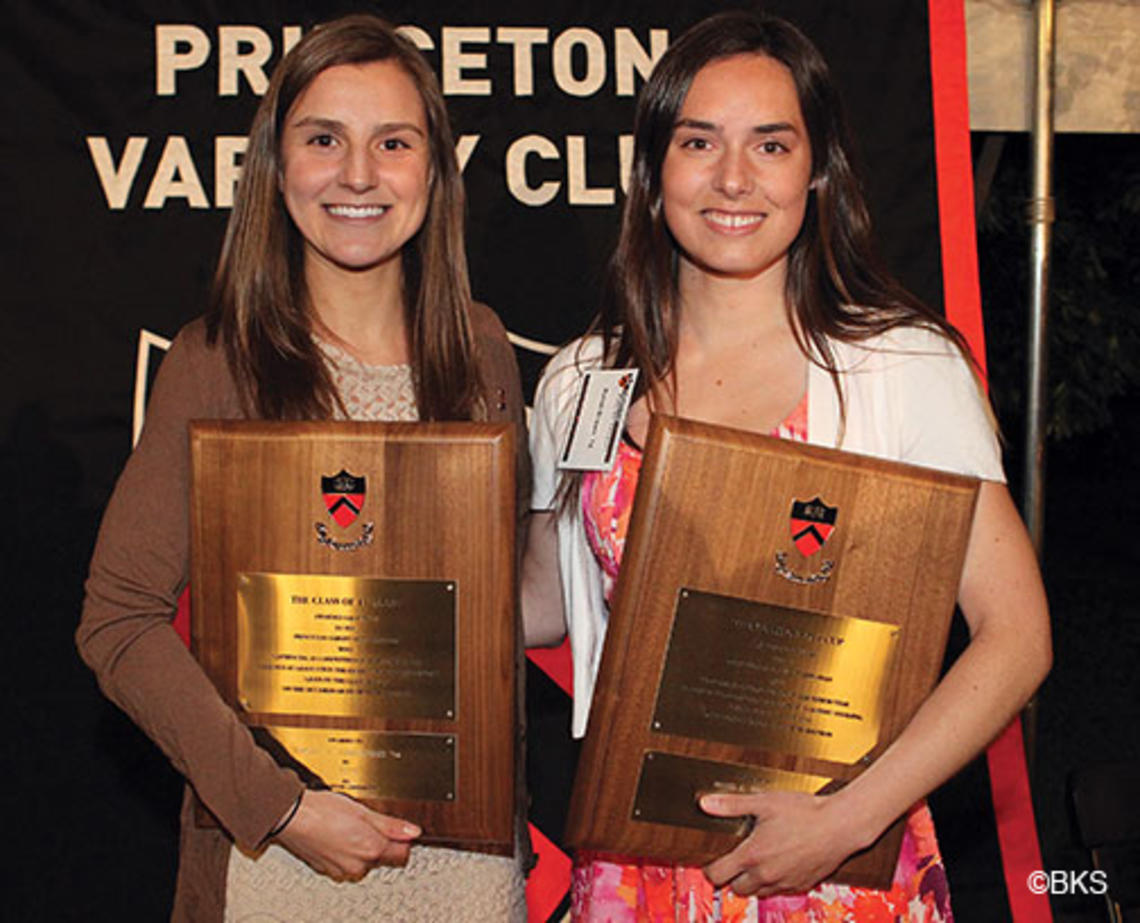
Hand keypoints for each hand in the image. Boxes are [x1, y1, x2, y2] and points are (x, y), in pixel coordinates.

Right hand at [273, 789, 420, 880]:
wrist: (292, 817)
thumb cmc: (322, 810)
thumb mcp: (363, 811)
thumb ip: (391, 825)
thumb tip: (412, 831)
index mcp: (371, 850)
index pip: (402, 854)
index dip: (402, 839)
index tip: (397, 828)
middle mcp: (358, 866)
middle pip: (383, 858)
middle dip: (381, 842)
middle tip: (368, 822)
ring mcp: (342, 870)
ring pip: (364, 862)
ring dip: (363, 848)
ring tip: (350, 826)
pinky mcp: (328, 870)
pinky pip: (346, 863)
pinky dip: (346, 851)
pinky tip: (338, 835)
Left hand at [699, 791, 862, 896]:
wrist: (840, 825)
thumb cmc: (804, 812)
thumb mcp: (763, 802)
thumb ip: (732, 804)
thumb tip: (705, 803)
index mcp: (752, 856)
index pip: (717, 875)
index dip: (710, 868)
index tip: (711, 860)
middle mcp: (767, 875)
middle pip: (736, 889)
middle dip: (732, 877)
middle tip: (735, 859)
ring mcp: (785, 883)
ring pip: (759, 892)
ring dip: (753, 882)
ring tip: (757, 860)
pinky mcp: (802, 885)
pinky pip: (781, 891)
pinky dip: (776, 882)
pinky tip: (779, 863)